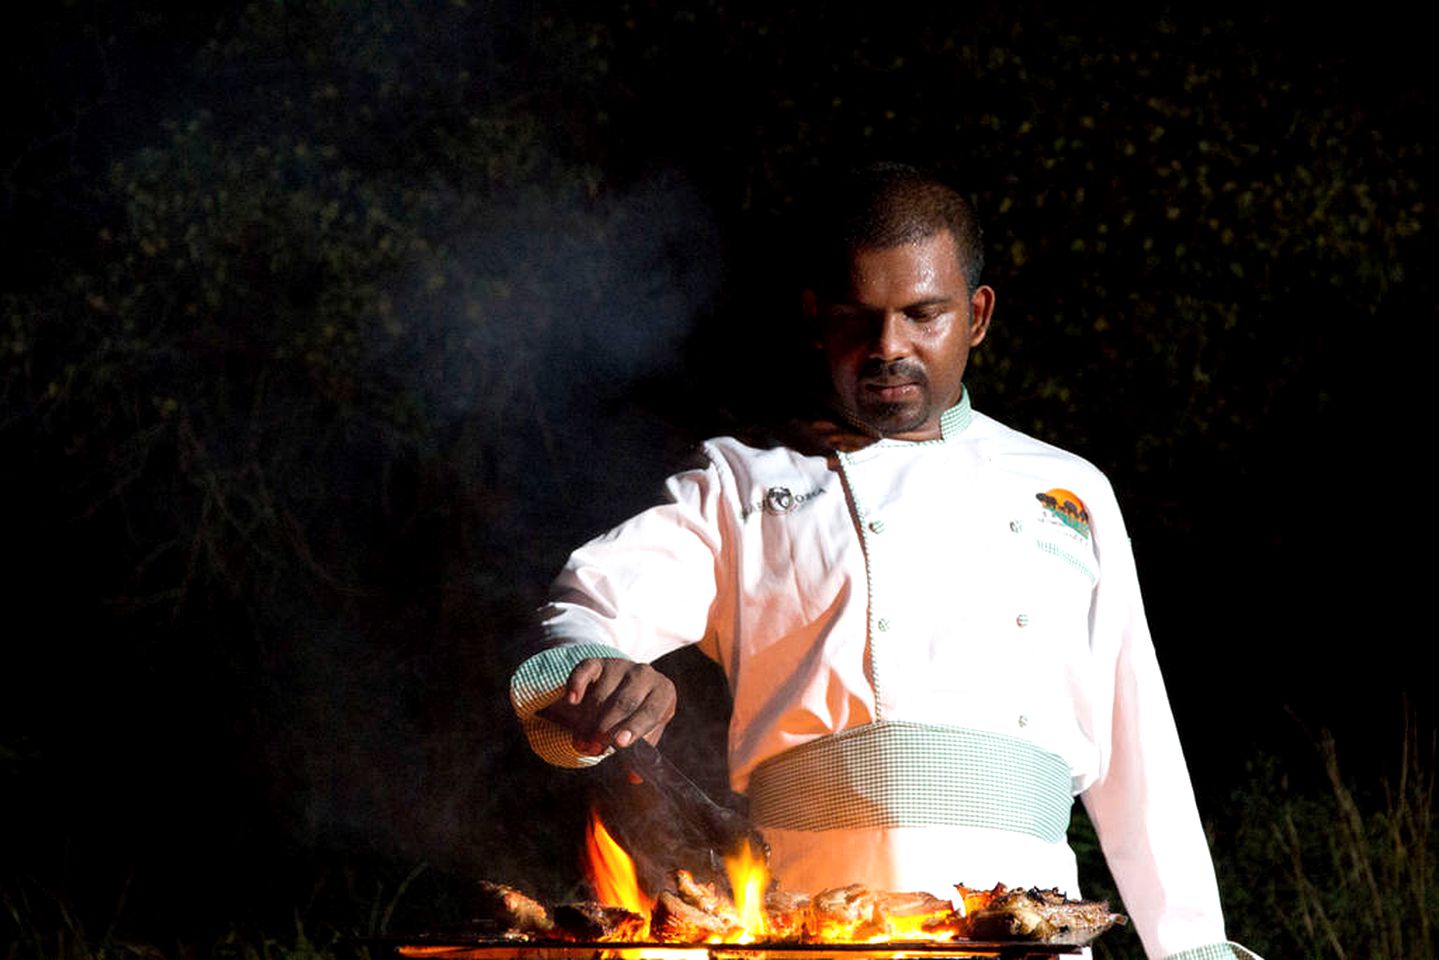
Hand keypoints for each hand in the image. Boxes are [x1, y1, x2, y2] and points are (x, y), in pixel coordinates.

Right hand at [540, 658, 676, 755]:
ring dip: (588, 720)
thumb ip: (641, 753)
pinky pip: (584, 670)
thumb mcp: (647, 731)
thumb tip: (635, 778)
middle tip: (593, 749)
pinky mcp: (598, 661)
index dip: (635, 727)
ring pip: (601, 693)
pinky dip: (576, 684)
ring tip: (581, 743)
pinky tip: (572, 701)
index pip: (652, 710)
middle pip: (624, 702)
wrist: (626, 686)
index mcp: (663, 692)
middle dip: (606, 729)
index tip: (619, 744)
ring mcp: (621, 665)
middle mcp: (645, 674)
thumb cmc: (640, 715)